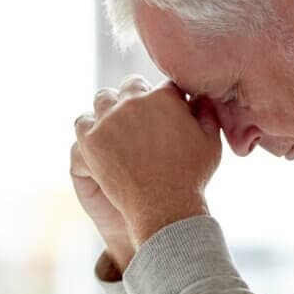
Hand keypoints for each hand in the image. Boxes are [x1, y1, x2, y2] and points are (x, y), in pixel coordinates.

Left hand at [70, 76, 221, 249]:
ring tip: (117, 127)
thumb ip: (207, 114)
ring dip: (110, 108)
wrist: (165, 207)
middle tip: (140, 119)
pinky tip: (99, 140)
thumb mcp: (210, 142)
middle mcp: (134, 102)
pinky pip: (83, 122)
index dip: (165, 98)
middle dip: (137, 98)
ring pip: (103, 99)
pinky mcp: (92, 139)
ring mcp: (110, 119)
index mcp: (164, 97)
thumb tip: (201, 98)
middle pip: (131, 86)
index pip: (162, 86)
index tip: (164, 112)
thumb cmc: (191, 177)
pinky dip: (89, 128)